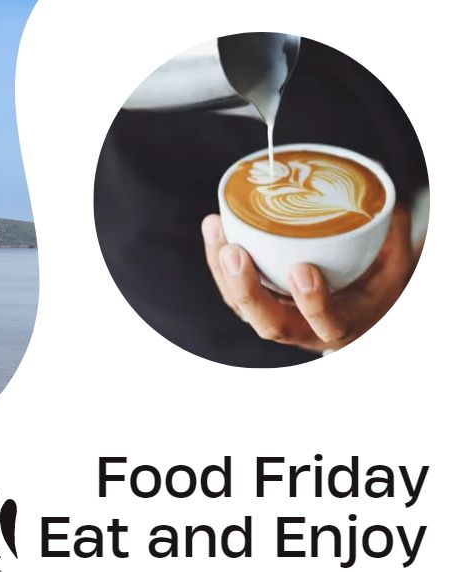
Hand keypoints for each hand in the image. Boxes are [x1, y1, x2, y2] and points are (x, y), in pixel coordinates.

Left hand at [201, 208, 417, 353]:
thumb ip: (392, 240)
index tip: (303, 269)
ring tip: (216, 227)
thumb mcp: (394, 270)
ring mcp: (274, 318)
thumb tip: (385, 205)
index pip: (327, 324)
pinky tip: (214, 225)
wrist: (353, 312)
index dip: (313, 302)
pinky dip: (218, 258)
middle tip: (235, 251)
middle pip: (269, 323)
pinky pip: (230, 287)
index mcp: (342, 326)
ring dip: (222, 269)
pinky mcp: (254, 304)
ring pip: (240, 304)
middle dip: (246, 289)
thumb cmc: (374, 289)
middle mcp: (303, 330)